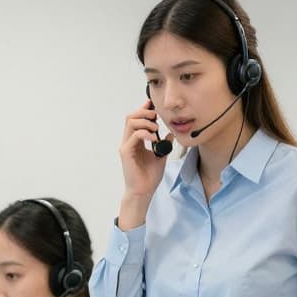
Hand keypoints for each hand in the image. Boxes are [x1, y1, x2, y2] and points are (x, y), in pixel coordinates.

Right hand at [118, 100, 170, 229]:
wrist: (144, 191)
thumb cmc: (149, 176)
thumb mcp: (161, 156)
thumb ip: (164, 144)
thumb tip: (171, 134)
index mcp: (136, 140)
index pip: (137, 119)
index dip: (144, 109)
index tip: (154, 106)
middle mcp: (129, 141)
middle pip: (131, 116)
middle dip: (144, 112)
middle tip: (156, 115)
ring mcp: (126, 146)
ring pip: (130, 122)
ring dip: (145, 121)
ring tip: (156, 128)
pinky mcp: (126, 152)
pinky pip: (134, 136)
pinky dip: (145, 133)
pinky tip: (154, 139)